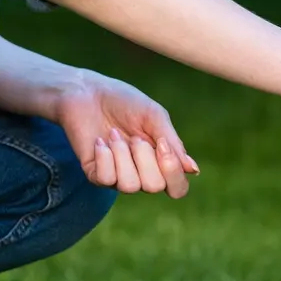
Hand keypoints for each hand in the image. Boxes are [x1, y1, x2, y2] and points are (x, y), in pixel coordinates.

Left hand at [48, 70, 198, 197]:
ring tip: (114, 135)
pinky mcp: (95, 174)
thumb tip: (193, 169)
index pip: (178, 188)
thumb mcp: (155, 117)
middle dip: (145, 158)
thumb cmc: (124, 102)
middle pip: (155, 187)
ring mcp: (118, 176)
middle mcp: (142, 174)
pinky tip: (100, 141)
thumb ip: (173, 143)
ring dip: (122, 155)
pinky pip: (106, 179)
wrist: (87, 93)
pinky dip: (104, 157)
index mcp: (161, 161)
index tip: (161, 144)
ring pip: (130, 186)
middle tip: (134, 137)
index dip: (173, 172)